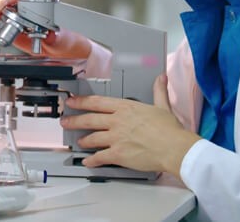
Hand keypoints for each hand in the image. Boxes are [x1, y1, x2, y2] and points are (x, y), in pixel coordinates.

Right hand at [0, 0, 91, 57]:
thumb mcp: (63, 39)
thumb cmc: (70, 40)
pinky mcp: (17, 35)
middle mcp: (26, 12)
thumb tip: (49, 34)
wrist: (71, 54)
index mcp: (37, 6)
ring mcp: (20, 24)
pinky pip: (1, 33)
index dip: (4, 3)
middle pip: (3, 9)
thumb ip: (55, 37)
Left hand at [60, 73, 200, 178]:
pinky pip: (99, 157)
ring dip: (83, 140)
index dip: (81, 102)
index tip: (72, 101)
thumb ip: (158, 91)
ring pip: (92, 138)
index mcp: (126, 108)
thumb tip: (161, 78)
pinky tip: (88, 162)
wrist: (174, 147)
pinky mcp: (117, 154)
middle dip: (74, 120)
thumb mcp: (162, 106)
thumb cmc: (169, 130)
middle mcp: (117, 121)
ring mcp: (115, 137)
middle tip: (65, 121)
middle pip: (89, 119)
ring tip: (79, 141)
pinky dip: (92, 160)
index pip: (97, 102)